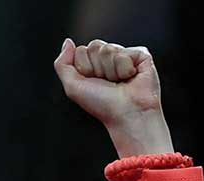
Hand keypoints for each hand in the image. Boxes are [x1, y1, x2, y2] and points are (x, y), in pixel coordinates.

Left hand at [54, 38, 173, 156]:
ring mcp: (125, 55)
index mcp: (93, 63)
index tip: (93, 83)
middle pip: (94, 46)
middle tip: (107, 83)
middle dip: (96, 68)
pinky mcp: (141, 55)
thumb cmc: (101, 104)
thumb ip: (62, 64)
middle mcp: (109, 58)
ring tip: (119, 82)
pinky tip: (130, 78)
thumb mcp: (72, 87)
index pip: (81, 50)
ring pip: (108, 49)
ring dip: (110, 71)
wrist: (126, 114)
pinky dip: (124, 69)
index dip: (84, 68)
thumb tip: (68, 42)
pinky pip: (124, 53)